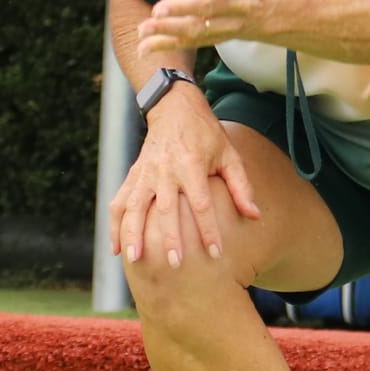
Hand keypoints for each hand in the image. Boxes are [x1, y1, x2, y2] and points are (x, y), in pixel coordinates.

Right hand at [108, 90, 259, 269]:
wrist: (174, 106)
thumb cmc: (206, 134)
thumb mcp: (228, 154)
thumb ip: (241, 186)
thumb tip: (254, 215)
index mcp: (191, 165)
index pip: (201, 203)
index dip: (208, 229)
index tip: (216, 253)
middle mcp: (165, 170)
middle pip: (166, 209)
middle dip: (169, 237)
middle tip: (176, 264)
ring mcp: (145, 173)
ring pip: (134, 207)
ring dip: (133, 234)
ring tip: (135, 260)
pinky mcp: (133, 175)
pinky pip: (119, 202)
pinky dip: (115, 226)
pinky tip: (116, 249)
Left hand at [137, 0, 269, 55]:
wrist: (261, 6)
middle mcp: (232, 4)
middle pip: (207, 8)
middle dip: (183, 9)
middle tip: (158, 10)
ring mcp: (222, 25)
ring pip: (197, 30)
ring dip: (169, 30)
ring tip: (144, 29)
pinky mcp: (210, 39)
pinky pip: (188, 44)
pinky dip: (165, 47)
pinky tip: (144, 48)